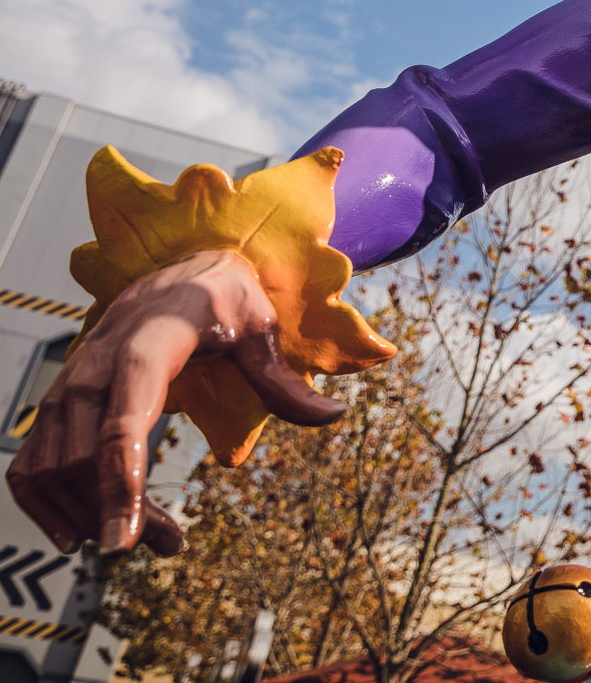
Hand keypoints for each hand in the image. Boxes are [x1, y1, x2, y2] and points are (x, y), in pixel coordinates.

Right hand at [6, 250, 346, 556]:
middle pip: (88, 457)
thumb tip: (334, 415)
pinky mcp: (58, 400)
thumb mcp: (261, 328)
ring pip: (55, 467)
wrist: (176, 268)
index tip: (125, 544)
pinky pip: (31, 462)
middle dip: (120, 512)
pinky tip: (77, 534)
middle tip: (170, 546)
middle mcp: (96, 365)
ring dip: (90, 515)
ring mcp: (69, 384)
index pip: (125, 422)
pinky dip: (44, 502)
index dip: (121, 485)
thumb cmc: (225, 298)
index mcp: (147, 345)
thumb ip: (283, 378)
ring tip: (146, 542)